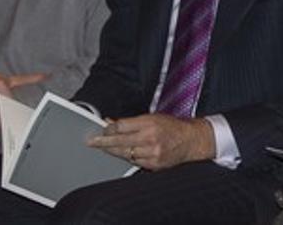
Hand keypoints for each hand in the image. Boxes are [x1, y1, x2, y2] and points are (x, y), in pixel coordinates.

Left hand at [88, 113, 214, 170]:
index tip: (101, 129)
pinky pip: (134, 162)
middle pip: (119, 141)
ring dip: (114, 151)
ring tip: (107, 147)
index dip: (108, 128)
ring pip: (124, 154)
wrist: (191, 141)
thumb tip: (112, 122)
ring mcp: (151, 153)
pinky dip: (128, 157)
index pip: (121, 126)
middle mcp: (150, 138)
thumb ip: (131, 122)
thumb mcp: (153, 117)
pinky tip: (126, 153)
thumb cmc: (172, 127)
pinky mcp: (153, 165)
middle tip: (92, 142)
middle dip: (103, 142)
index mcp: (149, 123)